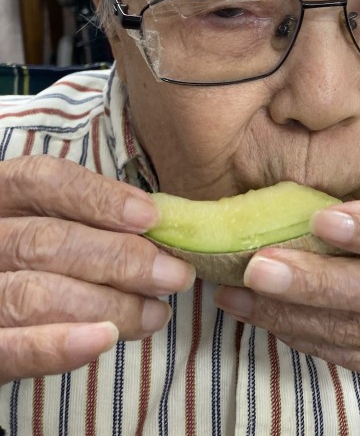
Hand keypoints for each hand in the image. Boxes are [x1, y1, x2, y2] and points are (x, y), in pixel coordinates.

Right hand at [0, 155, 194, 383]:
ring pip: (33, 295)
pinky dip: (58, 346)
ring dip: (107, 306)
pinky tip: (105, 340)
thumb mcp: (40, 219)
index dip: (98, 197)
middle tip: (175, 275)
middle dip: (120, 259)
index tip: (151, 217)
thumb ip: (82, 217)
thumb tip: (155, 223)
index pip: (41, 180)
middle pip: (46, 242)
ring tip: (155, 314)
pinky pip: (10, 348)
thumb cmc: (27, 257)